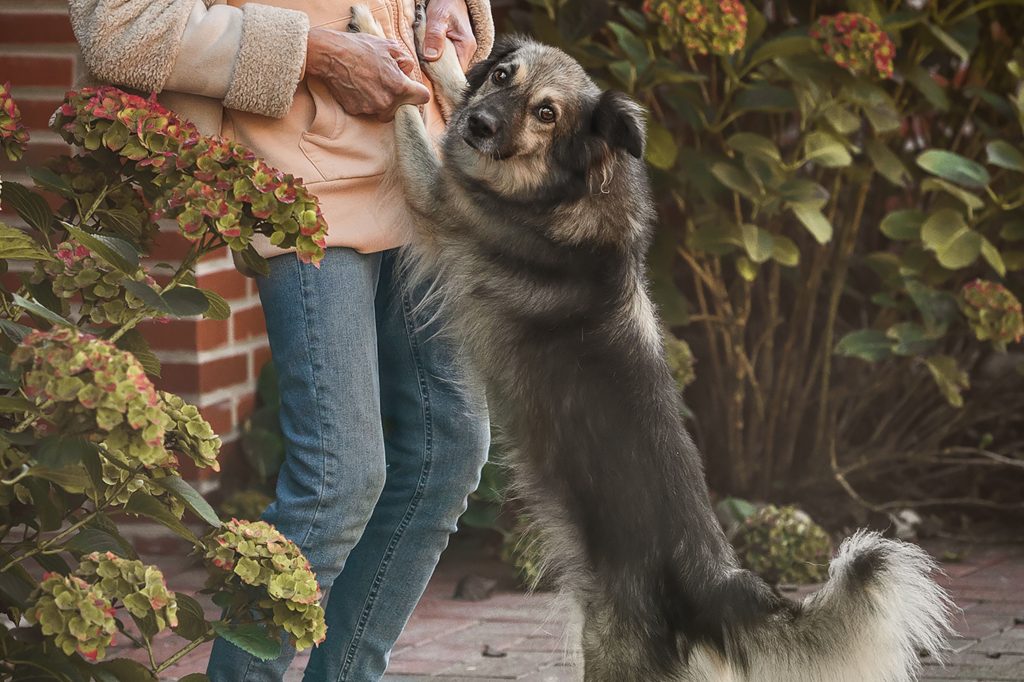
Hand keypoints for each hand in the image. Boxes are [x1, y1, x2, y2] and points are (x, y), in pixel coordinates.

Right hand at [305, 27, 429, 121]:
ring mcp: (371, 108)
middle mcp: (387, 102)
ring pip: (383, 110)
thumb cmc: (360, 48)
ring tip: (370, 82)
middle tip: (386, 82)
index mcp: (400, 86)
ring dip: (380, 100)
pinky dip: (364, 101)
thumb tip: (408, 70)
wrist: (331, 55)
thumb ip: (405, 61)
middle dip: (397, 97)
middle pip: (401, 107)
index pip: (423, 97)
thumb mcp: (389, 47)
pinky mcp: (356, 111)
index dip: (419, 91)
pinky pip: (366, 109)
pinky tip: (358, 86)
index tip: (413, 89)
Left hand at [420, 0, 476, 70]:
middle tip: (423, 66)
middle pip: (451, 73)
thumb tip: (431, 56)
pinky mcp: (453, 51)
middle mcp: (466, 53)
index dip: (443, 77)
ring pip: (446, 68)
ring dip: (433, 66)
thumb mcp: (438, 17)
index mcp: (466, 48)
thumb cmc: (446, 3)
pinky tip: (426, 55)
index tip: (429, 74)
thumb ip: (435, 36)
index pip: (456, 74)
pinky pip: (443, 61)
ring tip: (423, 59)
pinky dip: (433, 60)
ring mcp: (460, 52)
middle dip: (436, 72)